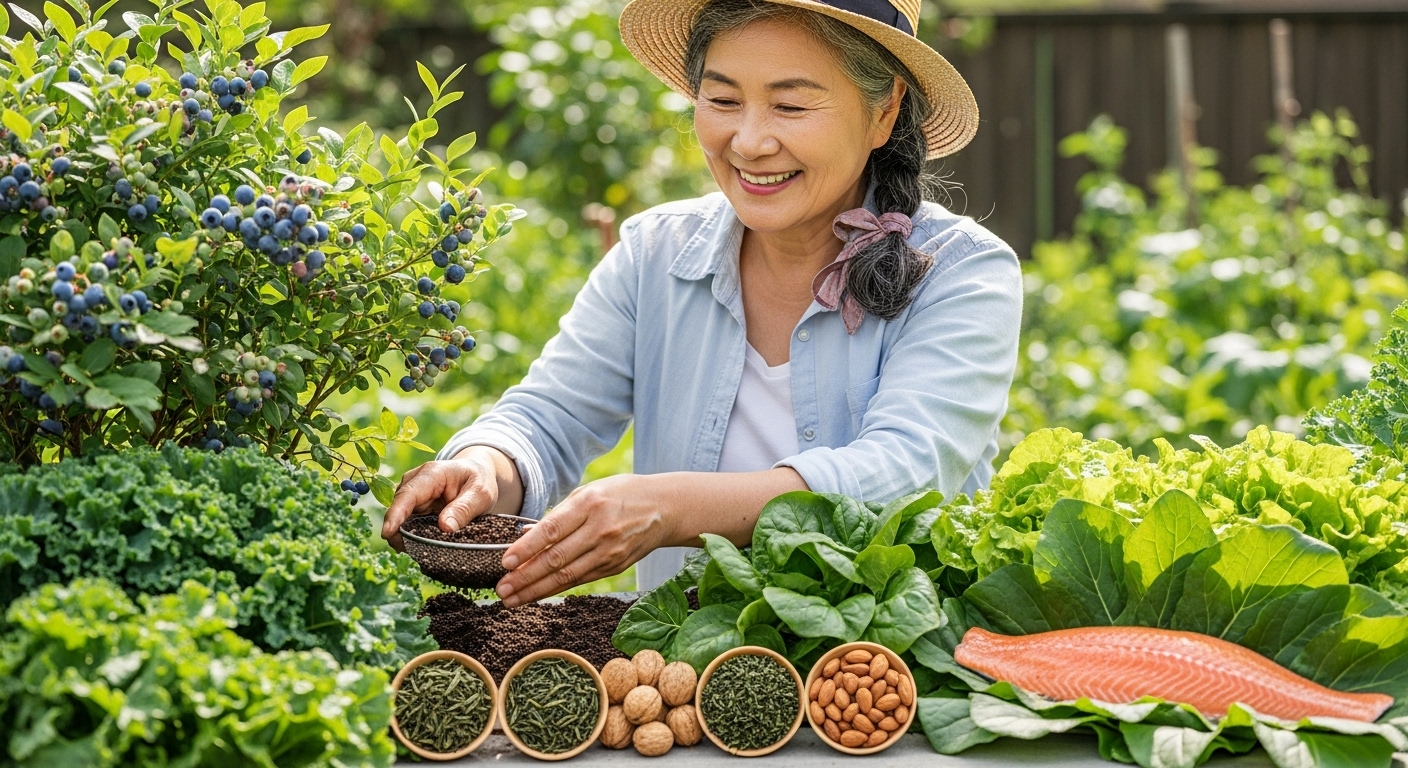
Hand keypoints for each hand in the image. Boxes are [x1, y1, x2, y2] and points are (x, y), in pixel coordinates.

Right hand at [381, 446, 521, 550]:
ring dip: (404, 535)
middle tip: (408, 551)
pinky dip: (410, 535)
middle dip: (398, 531)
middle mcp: (415, 481)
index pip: (408, 494)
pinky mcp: (413, 506)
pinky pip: (406, 523)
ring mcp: (412, 494)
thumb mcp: (480, 494)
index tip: (388, 532)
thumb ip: (464, 509)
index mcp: (432, 474)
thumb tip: (445, 528)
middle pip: (399, 508)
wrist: (477, 474)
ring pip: (400, 518)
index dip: (396, 514)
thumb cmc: (479, 481)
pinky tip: (417, 547)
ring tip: (417, 551)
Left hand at [495, 474, 675, 606]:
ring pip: (566, 576)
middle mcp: (600, 530)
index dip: (527, 548)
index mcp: (590, 504)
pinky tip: (537, 594)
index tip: (505, 562)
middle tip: (501, 589)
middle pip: (556, 559)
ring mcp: (609, 552)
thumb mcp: (590, 491)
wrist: (665, 508)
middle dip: (525, 577)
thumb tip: (524, 534)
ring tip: (512, 599)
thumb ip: (559, 513)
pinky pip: (580, 580)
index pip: (552, 530)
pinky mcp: (615, 567)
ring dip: (535, 590)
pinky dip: (556, 589)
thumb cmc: (622, 494)